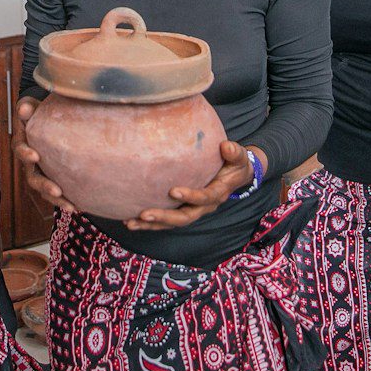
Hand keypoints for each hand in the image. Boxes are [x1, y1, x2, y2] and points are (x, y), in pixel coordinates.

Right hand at [13, 97, 74, 212]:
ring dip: (56, 199)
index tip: (35, 156)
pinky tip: (80, 206)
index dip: (25, 153)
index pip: (19, 149)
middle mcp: (31, 161)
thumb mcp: (35, 106)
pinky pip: (58, 193)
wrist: (60, 118)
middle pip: (32, 177)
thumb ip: (28, 107)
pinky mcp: (55, 178)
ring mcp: (43, 171)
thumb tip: (24, 109)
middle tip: (56, 190)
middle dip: (43, 185)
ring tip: (71, 206)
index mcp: (24, 141)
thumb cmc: (45, 111)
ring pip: (45, 190)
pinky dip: (66, 201)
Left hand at [124, 141, 257, 231]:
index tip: (173, 191)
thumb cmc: (235, 163)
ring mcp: (193, 210)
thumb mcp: (239, 156)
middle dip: (164, 217)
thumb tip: (225, 146)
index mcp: (218, 193)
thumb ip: (234, 152)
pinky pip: (166, 220)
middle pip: (184, 217)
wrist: (235, 175)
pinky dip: (149, 223)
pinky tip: (131, 221)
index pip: (204, 198)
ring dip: (152, 225)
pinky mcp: (183, 209)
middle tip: (144, 214)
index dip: (190, 196)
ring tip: (131, 222)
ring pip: (172, 223)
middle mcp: (204, 206)